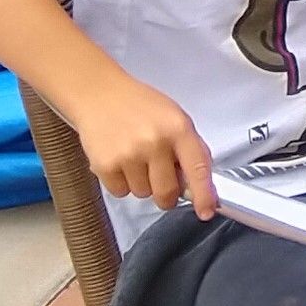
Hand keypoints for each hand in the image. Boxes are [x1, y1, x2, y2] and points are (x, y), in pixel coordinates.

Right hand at [75, 77, 215, 217]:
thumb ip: (189, 148)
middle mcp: (155, 142)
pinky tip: (119, 159)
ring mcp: (129, 154)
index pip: (198, 168)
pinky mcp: (105, 165)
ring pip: (143, 194)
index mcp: (178, 128)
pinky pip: (121, 192)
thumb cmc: (140, 106)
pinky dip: (121, 182)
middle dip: (166, 193)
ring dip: (141, 183)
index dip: (204, 195)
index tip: (206, 211)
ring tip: (134, 157)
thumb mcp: (174, 117)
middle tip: (159, 177)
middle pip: (167, 192)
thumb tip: (198, 184)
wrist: (99, 94)